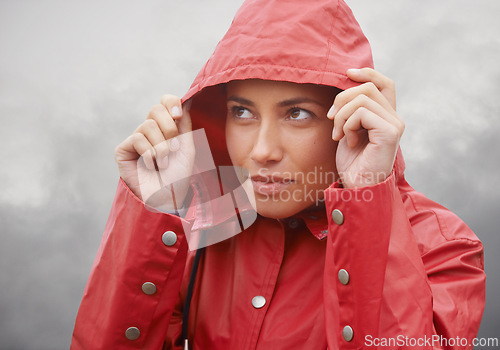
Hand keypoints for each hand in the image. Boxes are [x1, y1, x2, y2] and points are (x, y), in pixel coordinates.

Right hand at [114, 95, 194, 208]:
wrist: (167, 198)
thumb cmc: (178, 176)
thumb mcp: (187, 147)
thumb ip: (185, 124)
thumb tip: (185, 100)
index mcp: (166, 127)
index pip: (164, 102)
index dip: (171, 103)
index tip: (178, 116)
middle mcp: (150, 130)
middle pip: (155, 109)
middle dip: (169, 129)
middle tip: (174, 148)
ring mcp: (136, 139)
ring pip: (147, 125)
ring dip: (161, 147)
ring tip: (164, 163)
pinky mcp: (123, 149)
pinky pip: (137, 138)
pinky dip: (149, 153)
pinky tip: (152, 166)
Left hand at [327, 68, 403, 187]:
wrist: (358, 187)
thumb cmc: (352, 162)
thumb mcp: (349, 129)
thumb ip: (351, 109)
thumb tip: (344, 84)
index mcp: (386, 116)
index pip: (383, 83)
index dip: (366, 73)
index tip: (346, 73)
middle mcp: (394, 118)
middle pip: (368, 87)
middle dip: (341, 99)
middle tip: (332, 119)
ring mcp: (395, 124)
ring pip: (362, 99)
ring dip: (341, 116)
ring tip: (339, 135)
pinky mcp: (390, 132)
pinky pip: (361, 113)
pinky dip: (348, 125)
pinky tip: (349, 142)